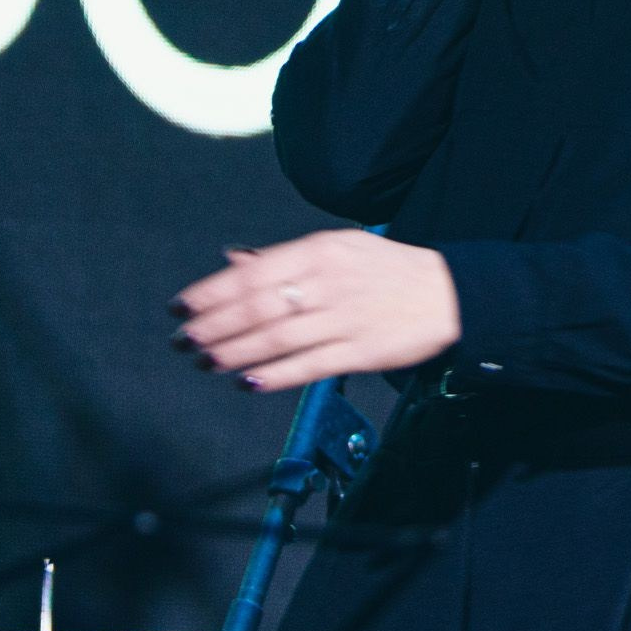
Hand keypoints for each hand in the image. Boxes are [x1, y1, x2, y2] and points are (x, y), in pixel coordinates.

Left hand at [169, 229, 461, 391]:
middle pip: (258, 307)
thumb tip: (232, 261)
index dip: (211, 292)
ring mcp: (345, 318)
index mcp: (322, 249)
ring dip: (234, 353)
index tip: (181, 307)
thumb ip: (283, 258)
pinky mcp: (361, 351)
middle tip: (184, 341)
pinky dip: (274, 376)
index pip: (254, 272)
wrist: (448, 293)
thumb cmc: (387, 269)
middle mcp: (330, 282)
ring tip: (206, 362)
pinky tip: (248, 382)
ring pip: (277, 338)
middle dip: (213, 327)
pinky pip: (308, 366)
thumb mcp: (339, 247)